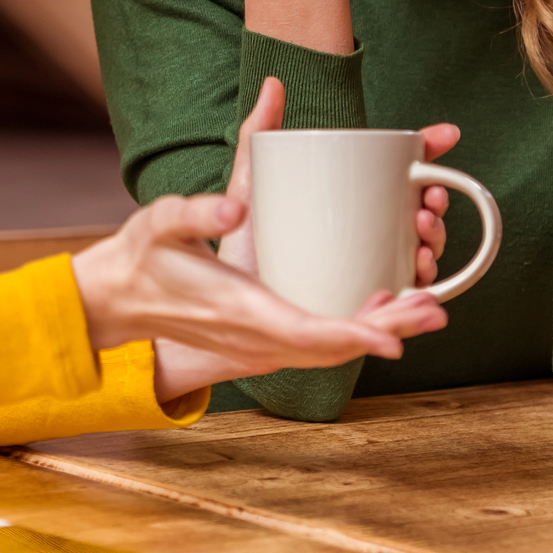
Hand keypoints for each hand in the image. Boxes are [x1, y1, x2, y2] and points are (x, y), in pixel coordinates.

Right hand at [71, 193, 447, 402]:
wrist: (117, 297)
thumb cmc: (142, 258)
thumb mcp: (161, 221)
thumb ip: (197, 209)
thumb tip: (235, 204)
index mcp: (238, 310)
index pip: (305, 333)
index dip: (354, 334)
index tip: (395, 336)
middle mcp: (254, 336)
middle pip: (333, 346)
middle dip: (387, 330)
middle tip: (435, 310)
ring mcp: (259, 343)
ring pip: (330, 348)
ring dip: (377, 330)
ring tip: (423, 307)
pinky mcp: (262, 337)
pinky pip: (317, 343)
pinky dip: (353, 329)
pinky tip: (379, 304)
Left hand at [222, 77, 454, 284]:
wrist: (221, 304)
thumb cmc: (241, 244)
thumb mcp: (251, 184)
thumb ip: (257, 133)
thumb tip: (272, 81)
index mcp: (355, 204)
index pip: (404, 174)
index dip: (431, 152)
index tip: (444, 135)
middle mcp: (369, 239)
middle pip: (420, 216)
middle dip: (437, 202)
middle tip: (428, 194)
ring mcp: (369, 275)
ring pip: (420, 258)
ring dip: (436, 242)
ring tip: (420, 227)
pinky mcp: (361, 312)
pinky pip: (402, 307)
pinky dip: (421, 295)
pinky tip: (418, 276)